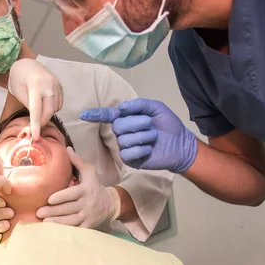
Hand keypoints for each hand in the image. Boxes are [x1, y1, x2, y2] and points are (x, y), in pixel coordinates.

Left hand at [8, 59, 62, 140]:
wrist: (26, 64)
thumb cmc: (19, 79)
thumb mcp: (19, 93)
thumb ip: (28, 107)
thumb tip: (34, 124)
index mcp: (36, 86)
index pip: (37, 110)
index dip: (36, 125)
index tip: (35, 137)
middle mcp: (49, 85)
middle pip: (49, 111)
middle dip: (42, 122)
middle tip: (34, 129)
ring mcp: (56, 85)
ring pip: (55, 109)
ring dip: (46, 114)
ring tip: (37, 110)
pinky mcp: (60, 87)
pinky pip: (59, 104)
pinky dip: (52, 108)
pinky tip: (44, 104)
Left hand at [36, 147, 120, 228]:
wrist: (110, 204)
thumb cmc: (95, 185)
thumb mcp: (89, 172)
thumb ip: (77, 161)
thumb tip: (67, 148)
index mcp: (85, 190)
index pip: (72, 194)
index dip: (61, 197)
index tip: (49, 199)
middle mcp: (87, 204)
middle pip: (68, 208)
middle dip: (53, 211)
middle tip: (39, 212)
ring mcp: (87, 216)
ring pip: (71, 221)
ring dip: (56, 222)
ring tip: (43, 222)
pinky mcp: (88, 226)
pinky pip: (75, 229)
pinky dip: (65, 231)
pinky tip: (53, 231)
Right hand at [80, 98, 197, 172]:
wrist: (180, 145)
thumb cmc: (168, 126)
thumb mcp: (156, 108)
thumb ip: (139, 104)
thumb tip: (122, 107)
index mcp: (127, 119)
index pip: (108, 116)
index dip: (96, 115)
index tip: (84, 115)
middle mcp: (122, 133)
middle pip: (118, 126)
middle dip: (135, 123)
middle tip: (149, 124)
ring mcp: (125, 146)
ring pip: (123, 140)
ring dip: (142, 136)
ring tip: (153, 137)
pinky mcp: (130, 159)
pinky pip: (128, 153)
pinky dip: (140, 150)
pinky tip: (149, 150)